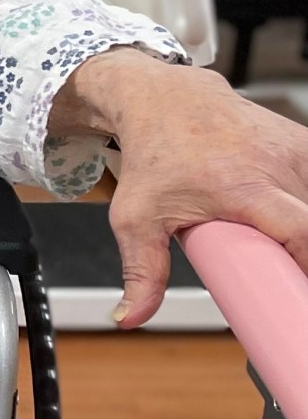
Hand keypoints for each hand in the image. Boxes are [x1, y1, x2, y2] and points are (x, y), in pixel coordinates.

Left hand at [50, 47, 307, 325]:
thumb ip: (141, 271)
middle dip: (301, 252)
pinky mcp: (303, 142)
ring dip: (301, 227)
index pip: (301, 230)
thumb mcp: (136, 218)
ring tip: (272, 237)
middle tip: (278, 270)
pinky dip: (304, 201)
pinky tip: (283, 211)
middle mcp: (277, 165)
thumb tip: (129, 318)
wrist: (165, 100)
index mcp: (245, 188)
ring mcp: (295, 149)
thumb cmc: (152, 157)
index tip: (300, 284)